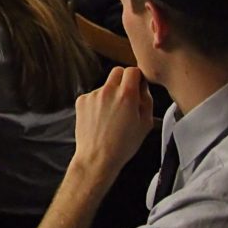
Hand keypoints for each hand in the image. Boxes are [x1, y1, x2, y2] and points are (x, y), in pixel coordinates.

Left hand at [69, 66, 153, 185]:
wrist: (98, 157)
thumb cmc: (123, 144)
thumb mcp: (145, 123)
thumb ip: (147, 100)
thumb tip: (143, 87)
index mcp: (126, 95)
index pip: (132, 70)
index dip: (137, 77)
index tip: (137, 86)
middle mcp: (108, 91)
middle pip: (117, 71)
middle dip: (123, 80)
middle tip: (126, 97)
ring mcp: (92, 95)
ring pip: (105, 86)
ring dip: (110, 94)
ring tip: (112, 116)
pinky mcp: (81, 101)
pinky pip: (93, 95)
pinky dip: (97, 102)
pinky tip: (100, 118)